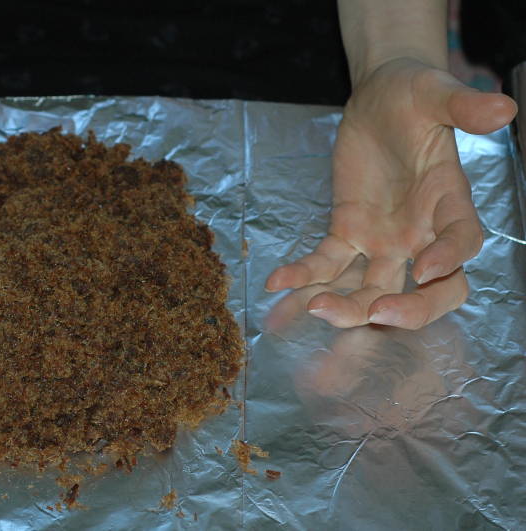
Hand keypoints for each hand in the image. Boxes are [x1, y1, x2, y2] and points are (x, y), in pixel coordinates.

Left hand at [265, 58, 515, 328]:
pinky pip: (327, 263)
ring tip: (313, 308)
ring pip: (373, 288)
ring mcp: (383, 239)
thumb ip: (463, 106)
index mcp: (449, 201)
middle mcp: (420, 232)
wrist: (378, 97)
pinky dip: (304, 276)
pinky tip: (277, 281)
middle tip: (375, 313)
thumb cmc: (413, 95)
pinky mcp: (347, 233)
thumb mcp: (435, 93)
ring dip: (348, 306)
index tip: (425, 269)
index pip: (463, 241)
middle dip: (407, 310)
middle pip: (427, 289)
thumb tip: (503, 107)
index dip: (450, 259)